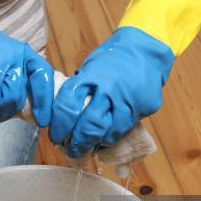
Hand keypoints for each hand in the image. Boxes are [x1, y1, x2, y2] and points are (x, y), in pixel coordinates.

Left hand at [48, 27, 174, 156]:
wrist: (145, 50)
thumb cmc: (112, 60)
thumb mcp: (90, 68)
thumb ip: (79, 89)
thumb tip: (62, 114)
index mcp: (90, 76)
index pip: (67, 105)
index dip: (59, 125)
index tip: (55, 135)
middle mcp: (108, 88)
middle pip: (88, 124)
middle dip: (76, 142)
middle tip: (69, 150)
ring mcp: (128, 99)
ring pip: (107, 132)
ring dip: (94, 144)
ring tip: (86, 149)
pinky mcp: (143, 107)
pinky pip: (124, 129)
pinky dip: (111, 139)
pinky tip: (104, 142)